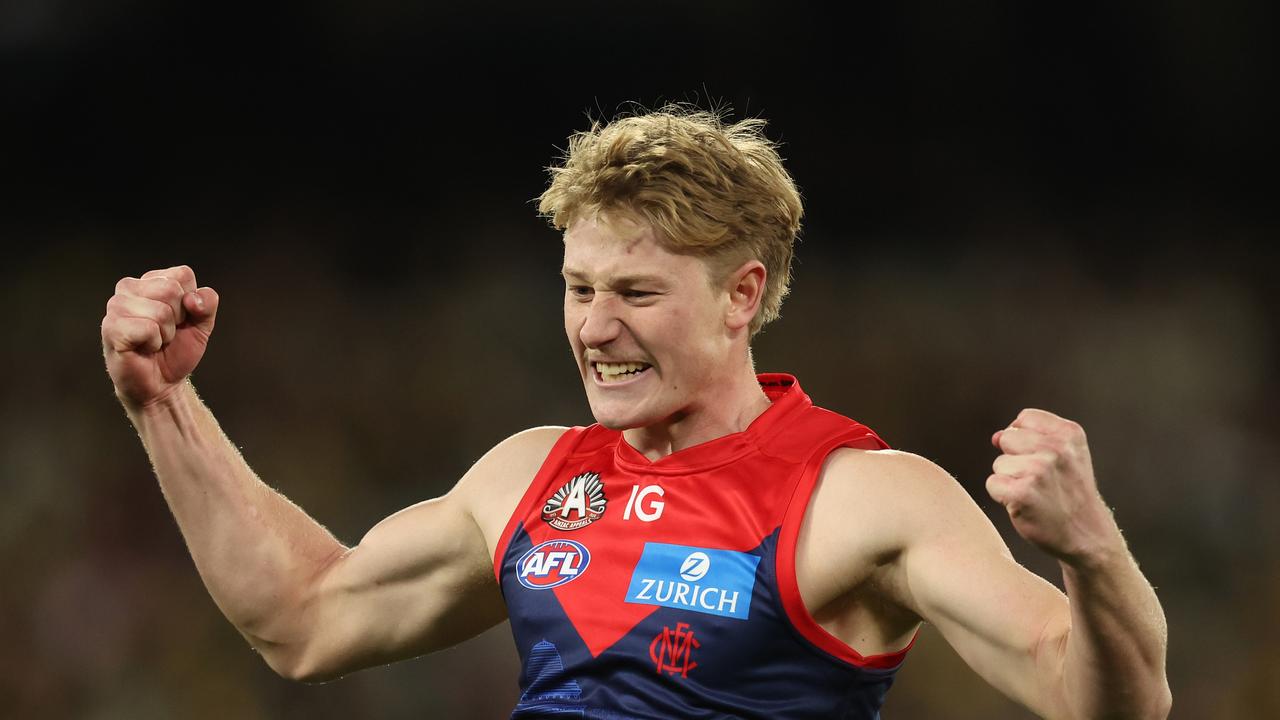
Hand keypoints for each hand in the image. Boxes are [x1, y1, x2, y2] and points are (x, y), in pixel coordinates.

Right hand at [102, 265, 219, 408]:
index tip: (180, 319)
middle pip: (171, 290)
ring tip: (154, 341)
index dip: (191, 302)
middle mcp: (129, 287)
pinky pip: (148, 328)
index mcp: (151, 280)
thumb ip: (207, 304)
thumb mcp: (202, 324)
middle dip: (178, 318)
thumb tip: (192, 299)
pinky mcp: (111, 328)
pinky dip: (154, 343)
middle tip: (165, 333)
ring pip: (161, 311)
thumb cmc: (177, 350)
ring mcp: (116, 306)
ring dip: (166, 334)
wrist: (161, 383)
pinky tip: (143, 348)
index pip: (182, 275)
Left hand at [988, 409, 1122, 565]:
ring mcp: (1039, 470)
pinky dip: (1002, 496)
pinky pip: (992, 483)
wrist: (1086, 535)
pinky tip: (1024, 504)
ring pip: (999, 463)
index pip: (1024, 418)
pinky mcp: (1022, 493)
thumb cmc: (1069, 493)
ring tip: (1035, 494)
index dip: (1025, 440)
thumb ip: (1032, 438)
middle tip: (1039, 481)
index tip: (1043, 459)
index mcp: (1070, 433)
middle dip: (1015, 459)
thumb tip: (996, 436)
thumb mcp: (1066, 456)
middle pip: (1007, 439)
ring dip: (1010, 480)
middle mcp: (1056, 449)